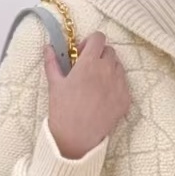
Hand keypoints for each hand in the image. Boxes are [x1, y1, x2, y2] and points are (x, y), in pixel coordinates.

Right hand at [44, 32, 130, 159]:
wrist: (76, 137)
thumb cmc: (63, 110)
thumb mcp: (54, 83)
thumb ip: (52, 61)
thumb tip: (48, 47)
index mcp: (90, 63)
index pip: (99, 37)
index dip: (90, 42)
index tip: (82, 53)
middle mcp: (108, 70)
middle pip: (110, 50)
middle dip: (99, 55)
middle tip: (87, 69)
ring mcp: (119, 84)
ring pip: (118, 66)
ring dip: (108, 69)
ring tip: (95, 84)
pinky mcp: (126, 99)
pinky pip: (124, 84)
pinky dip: (115, 85)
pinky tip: (102, 97)